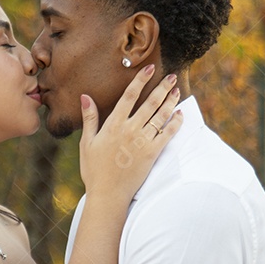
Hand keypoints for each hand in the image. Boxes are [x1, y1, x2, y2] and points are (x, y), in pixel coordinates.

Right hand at [78, 65, 182, 201]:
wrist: (108, 194)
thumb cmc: (94, 170)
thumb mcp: (87, 143)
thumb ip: (89, 118)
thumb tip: (85, 96)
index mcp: (113, 125)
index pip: (129, 96)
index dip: (140, 80)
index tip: (150, 68)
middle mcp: (130, 130)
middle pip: (150, 103)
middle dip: (162, 88)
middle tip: (172, 77)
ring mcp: (142, 141)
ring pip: (161, 116)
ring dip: (171, 102)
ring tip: (177, 91)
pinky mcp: (152, 153)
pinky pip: (167, 135)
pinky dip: (175, 123)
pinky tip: (179, 114)